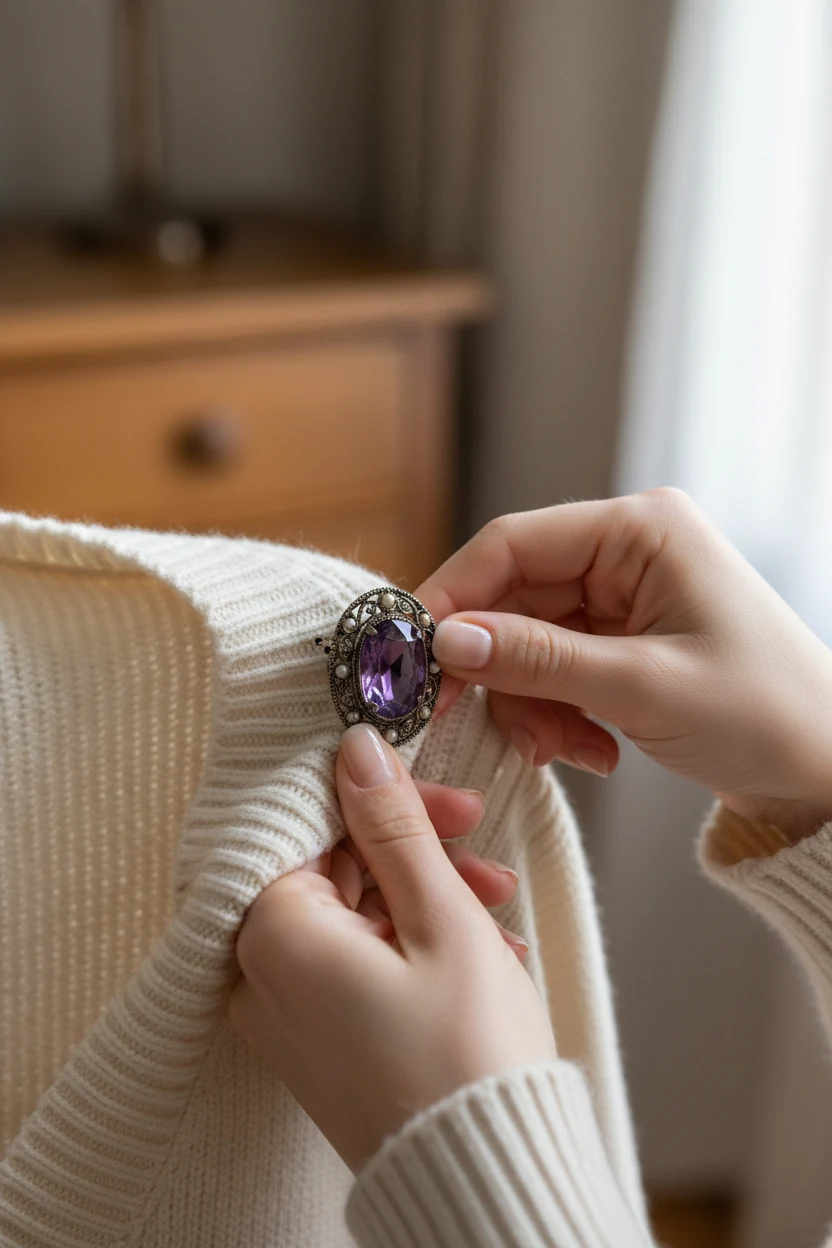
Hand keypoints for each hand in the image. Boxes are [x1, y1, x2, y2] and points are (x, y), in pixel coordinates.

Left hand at [228, 724, 555, 1172]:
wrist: (485, 1179)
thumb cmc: (465, 1055)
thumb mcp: (439, 916)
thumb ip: (394, 825)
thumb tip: (358, 749)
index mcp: (273, 936)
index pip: (310, 826)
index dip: (381, 798)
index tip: (443, 792)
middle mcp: (262, 977)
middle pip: (333, 869)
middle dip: (414, 849)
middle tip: (478, 838)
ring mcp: (288, 1017)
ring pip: (354, 916)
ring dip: (426, 896)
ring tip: (498, 903)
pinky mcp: (320, 1043)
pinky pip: (358, 965)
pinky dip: (415, 946)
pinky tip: (482, 949)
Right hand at [419, 489, 831, 832]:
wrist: (827, 772)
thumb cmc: (765, 715)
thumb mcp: (642, 688)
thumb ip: (537, 660)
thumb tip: (446, 642)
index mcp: (641, 531)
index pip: (513, 544)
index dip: (453, 598)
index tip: (411, 656)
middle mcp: (628, 552)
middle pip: (514, 598)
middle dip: (496, 669)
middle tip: (465, 720)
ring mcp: (625, 598)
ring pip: (527, 642)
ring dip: (530, 704)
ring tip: (564, 751)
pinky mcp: (625, 641)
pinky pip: (556, 670)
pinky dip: (557, 714)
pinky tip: (592, 751)